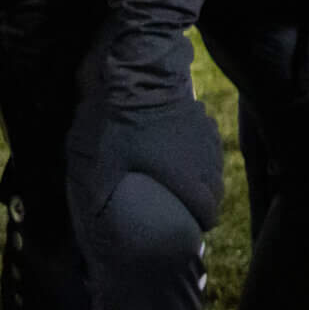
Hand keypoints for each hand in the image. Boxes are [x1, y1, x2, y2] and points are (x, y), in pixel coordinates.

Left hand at [64, 91, 223, 230]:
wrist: (141, 81)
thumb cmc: (124, 127)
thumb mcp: (106, 164)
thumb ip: (100, 193)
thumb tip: (92, 219)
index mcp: (184, 176)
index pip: (206, 207)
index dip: (205, 221)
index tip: (199, 228)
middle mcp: (201, 160)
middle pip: (216, 189)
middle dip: (209, 203)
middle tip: (197, 211)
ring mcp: (205, 137)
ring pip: (216, 167)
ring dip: (210, 180)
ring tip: (198, 188)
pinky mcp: (203, 119)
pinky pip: (212, 145)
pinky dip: (207, 157)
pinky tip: (196, 156)